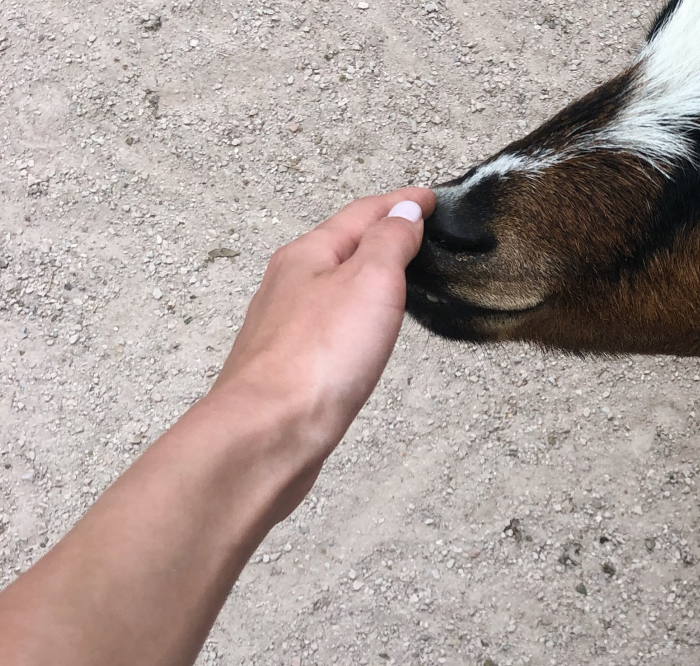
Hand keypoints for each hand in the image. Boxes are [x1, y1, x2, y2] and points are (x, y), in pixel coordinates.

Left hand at [212, 188, 436, 453]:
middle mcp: (289, 284)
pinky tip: (362, 329)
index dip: (399, 202)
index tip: (428, 198)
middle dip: (378, 233)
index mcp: (307, 255)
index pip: (361, 213)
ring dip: (363, 272)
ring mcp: (285, 327)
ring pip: (330, 285)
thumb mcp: (370, 281)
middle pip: (339, 245)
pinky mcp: (290, 366)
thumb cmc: (319, 356)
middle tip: (414, 229)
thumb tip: (403, 211)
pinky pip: (327, 322)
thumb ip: (390, 242)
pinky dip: (353, 311)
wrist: (270, 432)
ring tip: (394, 274)